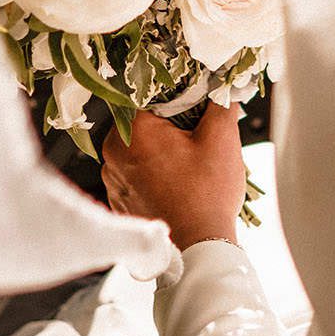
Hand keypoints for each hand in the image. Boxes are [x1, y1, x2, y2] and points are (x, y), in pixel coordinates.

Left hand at [100, 106, 244, 250]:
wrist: (197, 248)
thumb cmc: (207, 195)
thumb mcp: (222, 138)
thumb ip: (220, 102)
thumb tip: (221, 86)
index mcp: (132, 132)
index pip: (151, 95)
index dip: (178, 99)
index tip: (196, 110)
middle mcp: (113, 154)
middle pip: (144, 124)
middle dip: (171, 127)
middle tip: (197, 140)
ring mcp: (113, 180)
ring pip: (140, 150)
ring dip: (162, 152)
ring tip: (190, 167)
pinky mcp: (119, 202)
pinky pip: (136, 176)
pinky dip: (154, 175)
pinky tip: (178, 185)